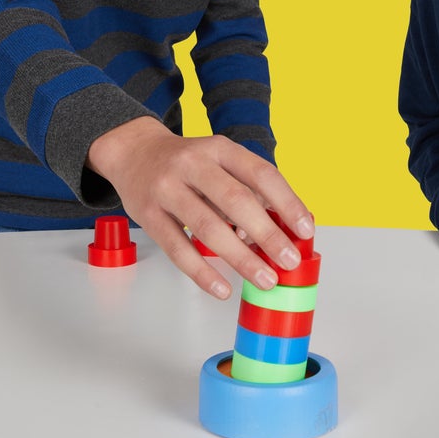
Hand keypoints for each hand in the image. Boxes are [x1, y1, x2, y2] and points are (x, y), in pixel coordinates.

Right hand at [87, 119, 313, 299]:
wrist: (133, 152)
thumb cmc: (186, 163)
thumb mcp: (217, 160)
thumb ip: (245, 188)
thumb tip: (280, 229)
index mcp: (218, 148)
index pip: (260, 173)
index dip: (286, 202)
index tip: (305, 230)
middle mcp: (192, 164)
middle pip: (235, 200)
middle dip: (267, 234)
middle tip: (288, 261)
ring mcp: (167, 189)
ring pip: (208, 227)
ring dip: (240, 258)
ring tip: (264, 279)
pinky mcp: (147, 215)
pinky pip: (177, 249)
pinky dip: (202, 272)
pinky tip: (222, 288)